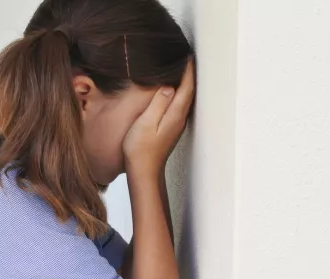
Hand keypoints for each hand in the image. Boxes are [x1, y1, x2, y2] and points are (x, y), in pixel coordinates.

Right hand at [123, 60, 194, 177]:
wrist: (143, 171)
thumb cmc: (140, 149)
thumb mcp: (146, 123)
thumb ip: (158, 103)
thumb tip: (169, 86)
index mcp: (175, 115)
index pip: (186, 87)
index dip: (188, 71)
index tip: (187, 56)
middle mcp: (179, 119)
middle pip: (189, 92)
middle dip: (189, 74)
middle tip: (186, 58)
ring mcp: (176, 124)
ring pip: (185, 99)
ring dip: (185, 84)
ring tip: (181, 69)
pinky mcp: (171, 128)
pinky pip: (179, 106)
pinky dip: (179, 94)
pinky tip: (172, 90)